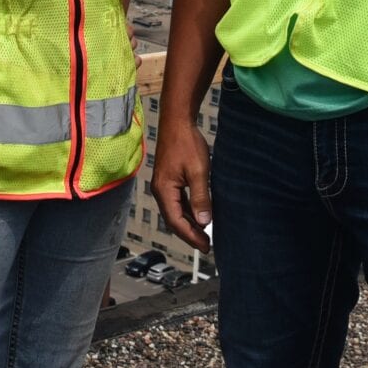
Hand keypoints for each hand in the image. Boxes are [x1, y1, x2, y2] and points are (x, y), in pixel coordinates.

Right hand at [151, 119, 213, 253]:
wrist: (177, 121)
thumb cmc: (186, 143)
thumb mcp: (199, 171)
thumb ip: (201, 197)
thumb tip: (205, 222)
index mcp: (164, 190)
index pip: (176, 221)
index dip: (191, 236)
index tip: (206, 245)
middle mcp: (160, 190)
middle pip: (174, 219)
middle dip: (189, 233)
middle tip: (206, 245)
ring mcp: (163, 185)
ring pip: (176, 211)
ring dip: (189, 223)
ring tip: (204, 234)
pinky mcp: (168, 180)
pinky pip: (177, 202)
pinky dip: (188, 211)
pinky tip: (199, 214)